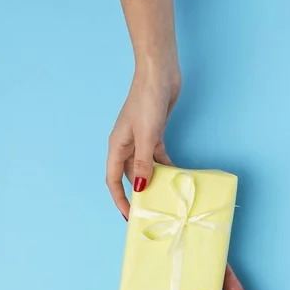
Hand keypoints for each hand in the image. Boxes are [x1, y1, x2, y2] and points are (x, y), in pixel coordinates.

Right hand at [107, 66, 180, 218]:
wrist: (159, 73)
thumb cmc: (147, 100)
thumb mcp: (146, 135)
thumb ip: (143, 162)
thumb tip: (139, 188)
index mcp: (117, 146)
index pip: (113, 180)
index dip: (120, 199)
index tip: (130, 215)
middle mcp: (126, 145)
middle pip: (129, 176)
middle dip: (138, 194)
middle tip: (152, 210)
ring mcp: (141, 139)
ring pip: (144, 168)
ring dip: (153, 180)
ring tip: (165, 196)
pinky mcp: (154, 134)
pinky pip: (157, 157)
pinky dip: (165, 166)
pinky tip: (176, 176)